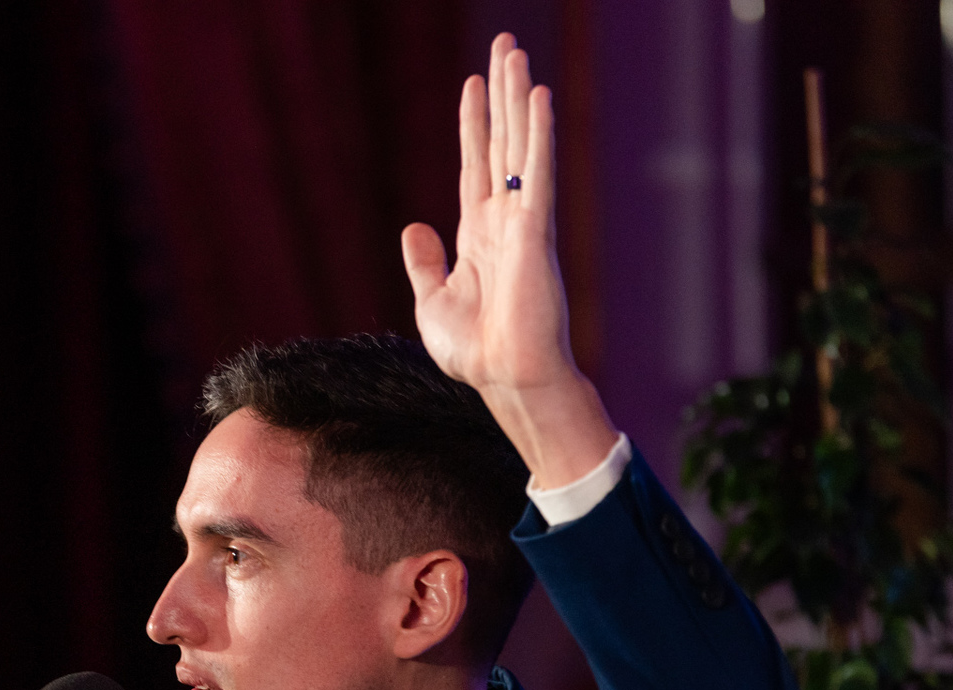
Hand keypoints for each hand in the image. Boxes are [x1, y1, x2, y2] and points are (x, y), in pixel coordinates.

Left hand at [401, 34, 617, 488]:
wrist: (504, 380)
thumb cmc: (475, 353)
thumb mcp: (432, 303)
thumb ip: (424, 263)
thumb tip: (414, 227)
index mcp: (478, 235)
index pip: (475, 164)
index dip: (474, 123)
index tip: (473, 82)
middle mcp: (503, 220)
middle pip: (501, 142)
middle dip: (501, 94)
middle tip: (506, 45)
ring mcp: (522, 223)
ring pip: (521, 147)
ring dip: (519, 100)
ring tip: (517, 54)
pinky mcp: (536, 233)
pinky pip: (537, 174)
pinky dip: (538, 136)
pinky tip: (538, 99)